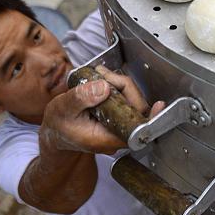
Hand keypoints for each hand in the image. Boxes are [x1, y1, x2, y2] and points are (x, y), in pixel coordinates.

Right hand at [42, 68, 165, 153]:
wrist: (55, 131)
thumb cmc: (58, 125)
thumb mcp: (62, 109)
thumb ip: (81, 98)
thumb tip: (104, 87)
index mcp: (105, 138)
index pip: (136, 130)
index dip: (149, 117)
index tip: (158, 105)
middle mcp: (116, 134)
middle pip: (135, 109)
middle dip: (123, 87)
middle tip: (103, 76)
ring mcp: (118, 126)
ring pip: (131, 102)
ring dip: (118, 85)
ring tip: (99, 77)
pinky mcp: (117, 117)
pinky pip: (125, 101)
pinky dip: (116, 88)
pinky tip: (103, 81)